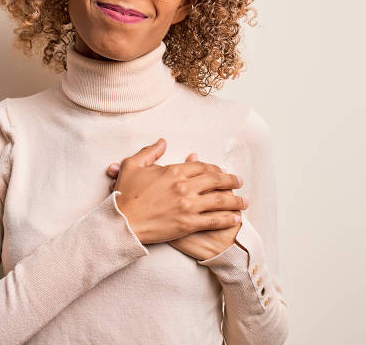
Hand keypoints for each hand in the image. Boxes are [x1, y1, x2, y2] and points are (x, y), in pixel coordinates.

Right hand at [107, 145, 246, 258]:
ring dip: (235, 200)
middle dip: (230, 180)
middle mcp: (184, 187)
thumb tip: (163, 141)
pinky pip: (214, 220)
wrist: (122, 223)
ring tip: (244, 201)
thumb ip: (150, 151)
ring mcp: (188, 206)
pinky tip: (236, 219)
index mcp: (173, 171)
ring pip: (219, 200)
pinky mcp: (188, 224)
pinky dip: (227, 219)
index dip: (213, 168)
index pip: (201, 166)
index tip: (220, 171)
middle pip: (215, 180)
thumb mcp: (132, 165)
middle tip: (239, 182)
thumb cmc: (125, 195)